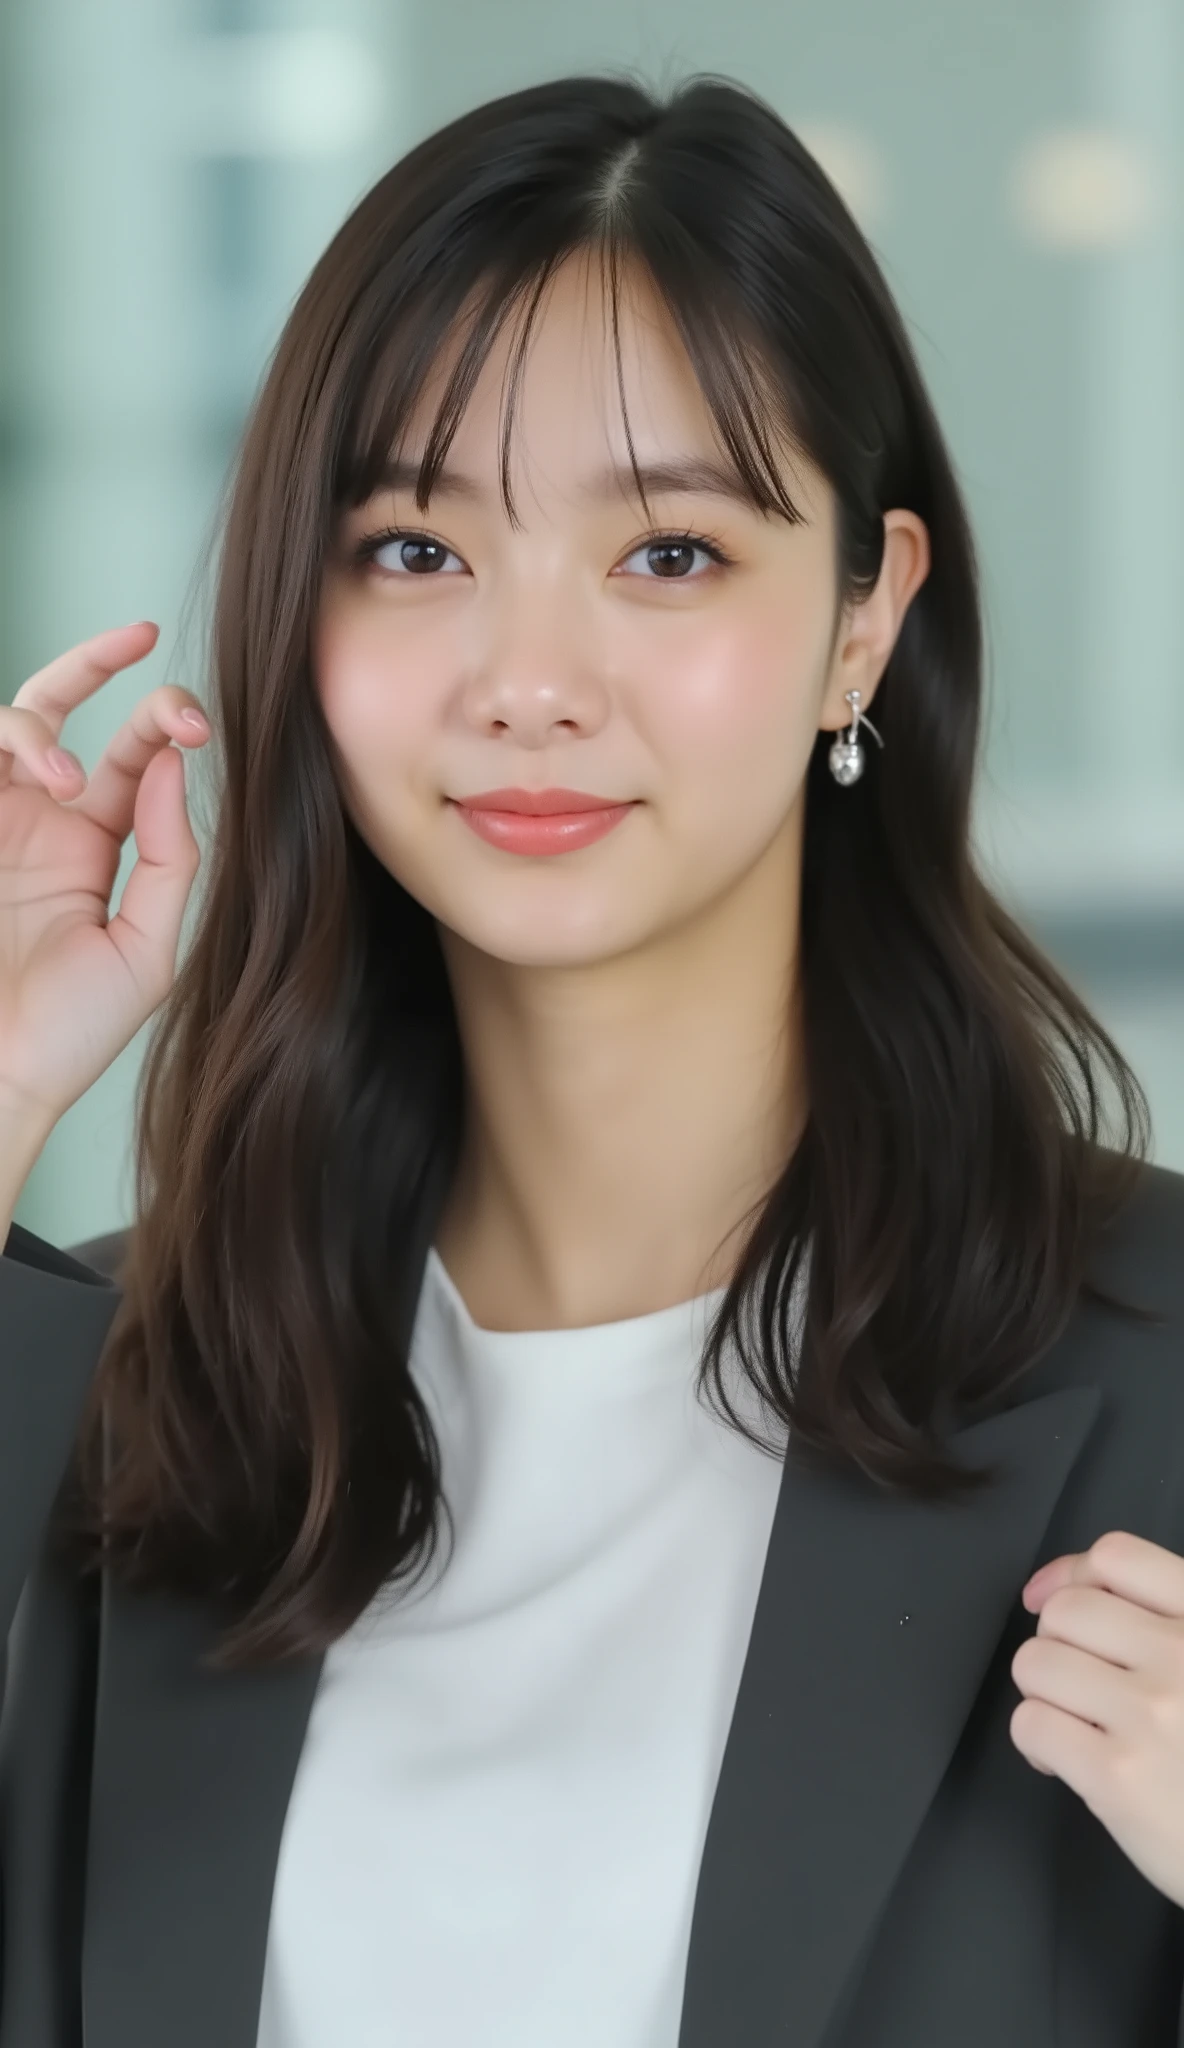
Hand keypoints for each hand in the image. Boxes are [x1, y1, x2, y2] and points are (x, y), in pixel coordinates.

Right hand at [0, 620, 209, 1133]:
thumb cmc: (67, 1036)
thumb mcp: (146, 950)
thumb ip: (169, 858)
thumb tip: (172, 765)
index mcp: (93, 847)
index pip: (129, 757)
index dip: (162, 720)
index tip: (197, 723)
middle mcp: (38, 823)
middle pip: (61, 709)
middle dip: (96, 662)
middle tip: (136, 639)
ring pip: (5, 723)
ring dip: (38, 723)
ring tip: (63, 778)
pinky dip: (5, 745)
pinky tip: (38, 777)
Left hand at [1013, 1530, 1183, 1906]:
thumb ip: (1171, 1624)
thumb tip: (1062, 1589)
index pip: (1117, 1556)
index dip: (1070, 1574)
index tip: (1051, 1598)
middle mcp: (1182, 1655)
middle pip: (1066, 1611)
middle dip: (1056, 1644)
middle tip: (1077, 1683)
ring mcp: (1150, 1714)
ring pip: (1036, 1662)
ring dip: (1043, 1692)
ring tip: (1072, 1720)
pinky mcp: (1119, 1776)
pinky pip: (1031, 1724)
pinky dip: (1037, 1742)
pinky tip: (1065, 1761)